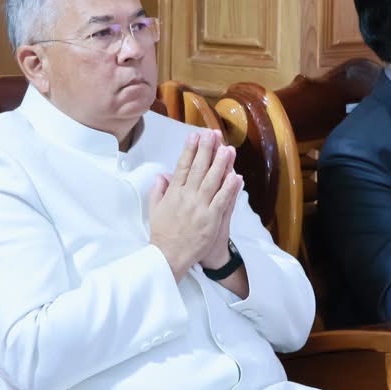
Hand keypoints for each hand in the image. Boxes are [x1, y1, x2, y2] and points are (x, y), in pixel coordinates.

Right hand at [149, 130, 241, 280]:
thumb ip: (158, 190)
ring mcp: (200, 207)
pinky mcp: (211, 219)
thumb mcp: (154, 209)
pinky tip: (236, 176)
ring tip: (228, 148)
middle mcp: (186, 197)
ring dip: (221, 163)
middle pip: (199, 168)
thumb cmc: (162, 233)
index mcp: (173, 193)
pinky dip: (230, 188)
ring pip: (212, 180)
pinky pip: (223, 200)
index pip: (182, 166)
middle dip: (206, 149)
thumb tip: (161, 174)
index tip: (194, 135)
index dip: (189, 149)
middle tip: (212, 134)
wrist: (169, 256)